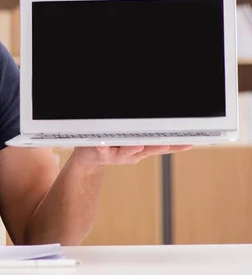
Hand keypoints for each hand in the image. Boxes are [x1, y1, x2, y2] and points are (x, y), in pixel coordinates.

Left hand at [70, 144, 192, 167]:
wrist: (89, 158)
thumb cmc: (112, 145)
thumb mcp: (131, 139)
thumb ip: (144, 133)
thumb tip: (162, 122)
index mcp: (142, 148)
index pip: (162, 146)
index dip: (175, 146)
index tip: (189, 143)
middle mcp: (132, 154)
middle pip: (147, 150)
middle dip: (157, 147)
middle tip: (166, 144)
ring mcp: (117, 155)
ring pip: (126, 152)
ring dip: (132, 149)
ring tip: (138, 145)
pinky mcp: (101, 154)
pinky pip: (102, 151)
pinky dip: (103, 148)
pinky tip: (102, 146)